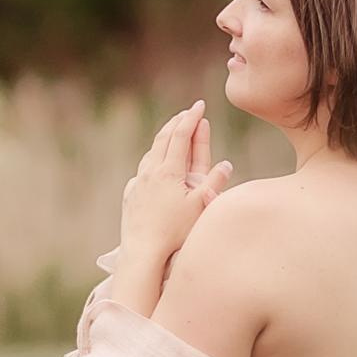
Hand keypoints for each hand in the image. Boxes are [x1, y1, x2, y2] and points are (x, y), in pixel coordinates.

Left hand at [119, 100, 234, 263]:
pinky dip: (152, 159)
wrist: (142, 251)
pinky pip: (142, 170)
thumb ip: (214, 183)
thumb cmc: (175, 232)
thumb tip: (226, 164)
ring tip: (171, 132)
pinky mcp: (131, 195)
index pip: (181, 135)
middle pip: (163, 138)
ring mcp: (138, 183)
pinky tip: (153, 164)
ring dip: (163, 139)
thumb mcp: (200, 207)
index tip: (199, 104)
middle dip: (177, 122)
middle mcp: (150, 172)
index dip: (191, 118)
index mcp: (168, 171)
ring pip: (151, 152)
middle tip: (187, 112)